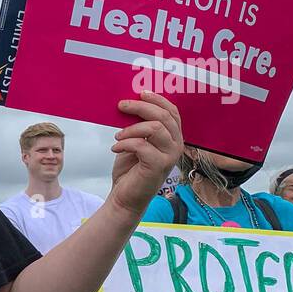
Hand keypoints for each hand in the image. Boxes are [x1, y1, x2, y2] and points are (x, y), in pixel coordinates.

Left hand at [108, 90, 183, 216]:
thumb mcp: (135, 143)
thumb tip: (129, 105)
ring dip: (131, 128)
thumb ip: (139, 127)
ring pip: (155, 128)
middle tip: (121, 106)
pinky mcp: (159, 166)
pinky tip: (116, 149)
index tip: (140, 93)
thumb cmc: (130, 170)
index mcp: (173, 138)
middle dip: (141, 107)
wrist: (126, 198)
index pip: (172, 112)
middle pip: (164, 116)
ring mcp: (170, 156)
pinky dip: (125, 143)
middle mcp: (176, 145)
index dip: (158, 100)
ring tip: (117, 136)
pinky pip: (142, 145)